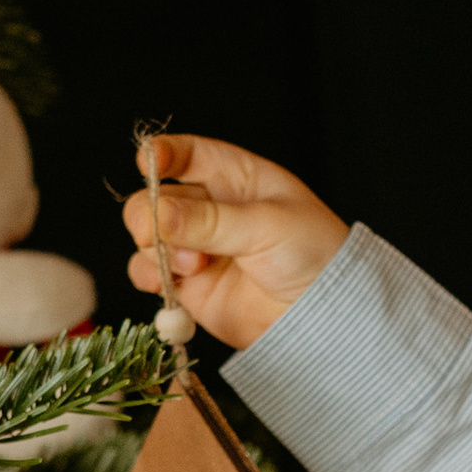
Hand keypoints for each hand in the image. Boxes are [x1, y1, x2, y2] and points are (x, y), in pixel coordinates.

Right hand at [122, 132, 347, 352]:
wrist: (324, 318)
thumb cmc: (313, 257)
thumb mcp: (267, 227)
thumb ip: (210, 221)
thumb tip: (158, 215)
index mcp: (236, 178)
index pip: (187, 154)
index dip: (162, 154)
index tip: (147, 163)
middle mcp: (210, 209)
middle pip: (155, 196)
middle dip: (151, 213)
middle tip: (162, 233)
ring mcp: (196, 247)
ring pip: (147, 234)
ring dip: (155, 247)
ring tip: (191, 267)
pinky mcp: (189, 284)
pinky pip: (147, 272)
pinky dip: (148, 276)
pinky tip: (167, 283)